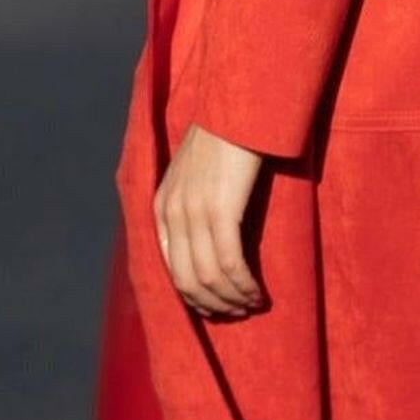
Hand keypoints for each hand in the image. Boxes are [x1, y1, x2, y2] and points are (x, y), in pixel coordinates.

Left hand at [154, 121, 266, 317]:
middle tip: (237, 312)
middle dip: (212, 304)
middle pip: (186, 280)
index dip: (193, 296)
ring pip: (208, 277)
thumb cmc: (224, 137)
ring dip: (231, 299)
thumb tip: (204, 237)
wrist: (238, 108)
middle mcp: (172, 212)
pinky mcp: (220, 210)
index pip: (169, 268)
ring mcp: (194, 212)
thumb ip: (189, 201)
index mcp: (161, 206)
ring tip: (251, 304)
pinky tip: (258, 292)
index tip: (216, 305)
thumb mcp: (193, 171)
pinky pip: (229, 263)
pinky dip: (243, 285)